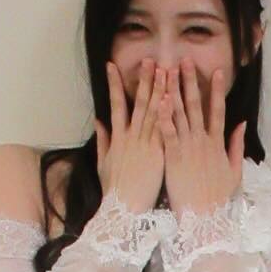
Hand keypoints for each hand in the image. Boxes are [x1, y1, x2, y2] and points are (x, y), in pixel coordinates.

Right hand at [95, 61, 167, 212]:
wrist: (123, 212)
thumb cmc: (115, 193)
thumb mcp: (103, 165)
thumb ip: (102, 141)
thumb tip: (99, 121)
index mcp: (117, 139)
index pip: (115, 105)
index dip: (114, 84)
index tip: (112, 65)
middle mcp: (130, 138)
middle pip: (138, 103)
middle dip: (143, 80)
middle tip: (149, 59)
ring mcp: (144, 145)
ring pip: (153, 111)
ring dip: (159, 89)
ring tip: (164, 69)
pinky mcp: (157, 155)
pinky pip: (163, 129)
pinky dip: (167, 112)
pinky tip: (171, 96)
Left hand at [158, 64, 246, 217]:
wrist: (205, 220)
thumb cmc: (217, 200)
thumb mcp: (234, 173)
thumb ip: (237, 147)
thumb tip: (241, 125)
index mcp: (217, 144)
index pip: (218, 111)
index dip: (217, 90)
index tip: (216, 71)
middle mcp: (203, 142)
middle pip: (196, 105)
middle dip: (190, 81)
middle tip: (185, 60)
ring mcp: (188, 148)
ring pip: (180, 114)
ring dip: (174, 90)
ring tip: (168, 70)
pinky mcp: (174, 158)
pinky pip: (168, 132)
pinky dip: (164, 116)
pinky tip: (159, 99)